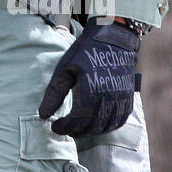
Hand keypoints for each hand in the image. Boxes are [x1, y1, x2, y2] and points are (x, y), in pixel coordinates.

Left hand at [38, 21, 139, 136]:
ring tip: (78, 128)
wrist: (113, 40)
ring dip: (91, 131)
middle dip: (76, 131)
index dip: (64, 127)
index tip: (55, 127)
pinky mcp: (128, 98)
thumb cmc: (86, 53)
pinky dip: (107, 127)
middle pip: (91, 127)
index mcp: (91, 92)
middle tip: (66, 128)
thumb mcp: (65, 70)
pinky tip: (97, 124)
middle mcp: (108, 99)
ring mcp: (120, 100)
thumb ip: (54, 94)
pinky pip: (120, 121)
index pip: (77, 121)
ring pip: (106, 127)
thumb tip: (43, 115)